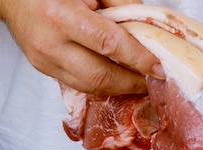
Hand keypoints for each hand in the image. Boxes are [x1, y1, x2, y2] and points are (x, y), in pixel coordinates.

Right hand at [0, 0, 162, 94]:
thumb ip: (117, 2)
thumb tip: (144, 25)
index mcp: (61, 17)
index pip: (108, 44)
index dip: (137, 59)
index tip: (158, 67)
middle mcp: (50, 44)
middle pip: (100, 75)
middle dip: (131, 82)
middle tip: (153, 82)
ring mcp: (45, 62)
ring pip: (89, 86)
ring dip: (118, 88)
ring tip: (139, 84)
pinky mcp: (43, 70)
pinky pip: (79, 84)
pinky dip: (101, 84)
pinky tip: (117, 79)